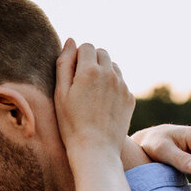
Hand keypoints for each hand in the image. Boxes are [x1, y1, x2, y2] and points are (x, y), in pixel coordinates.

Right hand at [54, 38, 135, 162]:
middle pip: (102, 53)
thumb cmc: (71, 124)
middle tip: (82, 83)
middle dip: (92, 61)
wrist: (95, 150)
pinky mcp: (130, 98)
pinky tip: (103, 105)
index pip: (86, 46)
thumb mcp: (60, 93)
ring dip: (104, 72)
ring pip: (113, 67)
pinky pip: (121, 83)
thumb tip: (71, 40)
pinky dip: (112, 87)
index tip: (72, 73)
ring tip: (93, 94)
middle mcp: (109, 73)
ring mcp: (122, 85)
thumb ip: (64, 63)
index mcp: (89, 70)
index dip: (77, 57)